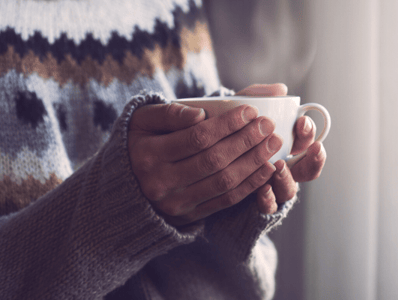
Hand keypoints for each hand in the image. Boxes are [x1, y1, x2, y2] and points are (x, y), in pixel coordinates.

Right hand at [127, 101, 282, 225]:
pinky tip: (266, 169)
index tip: (251, 111)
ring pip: (223, 182)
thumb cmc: (140, 141)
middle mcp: (159, 182)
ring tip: (272, 145)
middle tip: (268, 127)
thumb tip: (200, 114)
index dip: (228, 125)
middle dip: (247, 142)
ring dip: (253, 163)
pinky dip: (249, 185)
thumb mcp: (144, 120)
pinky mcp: (188, 216)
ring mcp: (175, 203)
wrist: (124, 183)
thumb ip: (171, 112)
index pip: (197, 138)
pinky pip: (225, 201)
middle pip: (214, 161)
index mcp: (147, 154)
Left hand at [236, 84, 326, 213]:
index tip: (302, 122)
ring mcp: (270, 186)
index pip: (307, 141)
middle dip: (312, 158)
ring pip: (289, 190)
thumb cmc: (224, 125)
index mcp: (284, 143)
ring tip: (280, 167)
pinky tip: (263, 189)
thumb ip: (256, 95)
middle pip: (307, 169)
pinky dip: (268, 198)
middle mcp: (282, 167)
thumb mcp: (237, 106)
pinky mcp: (254, 202)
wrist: (195, 153)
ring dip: (287, 178)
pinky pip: (268, 207)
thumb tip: (281, 89)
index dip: (309, 133)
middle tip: (307, 147)